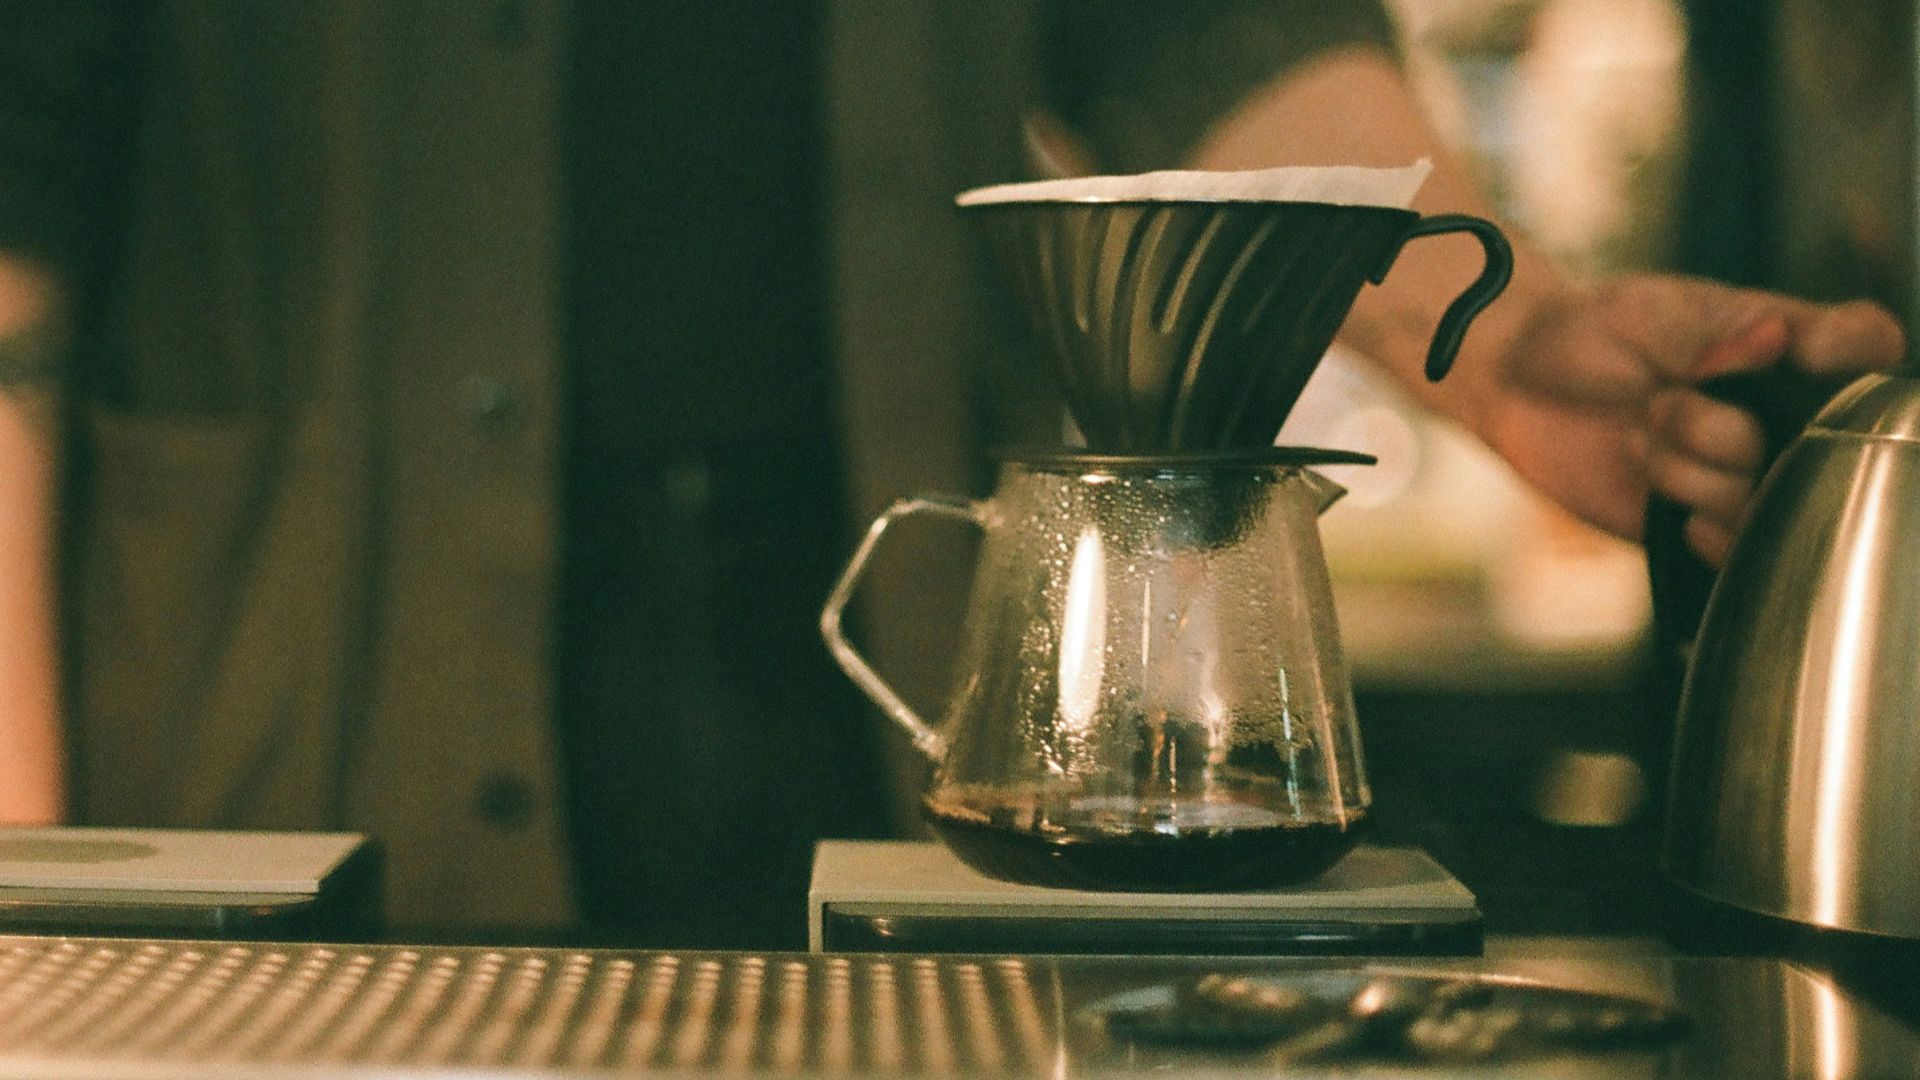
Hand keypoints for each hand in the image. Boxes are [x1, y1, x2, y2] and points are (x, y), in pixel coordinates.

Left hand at [1479, 274, 1904, 564]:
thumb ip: (1728, 331)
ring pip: (1761, 494)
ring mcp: (1738, 471)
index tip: (1799, 348)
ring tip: (1636, 437)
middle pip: (1812, 439)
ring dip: (1688, 469)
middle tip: (1657, 400)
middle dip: (1721, 426)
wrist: (1514, 382)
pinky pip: (1740, 549)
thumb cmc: (1590, 332)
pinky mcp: (1697, 522)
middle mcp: (1772, 414)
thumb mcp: (1661, 311)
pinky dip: (1713, 536)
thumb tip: (1782, 337)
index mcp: (1781, 350)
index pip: (1866, 348)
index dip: (1852, 354)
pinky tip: (1675, 515)